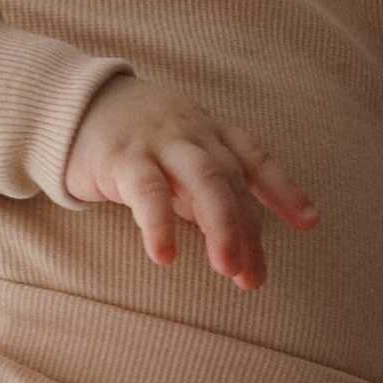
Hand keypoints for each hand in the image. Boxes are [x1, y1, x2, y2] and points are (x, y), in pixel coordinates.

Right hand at [64, 74, 317, 289]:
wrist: (73, 105)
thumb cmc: (138, 142)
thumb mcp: (181, 162)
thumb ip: (210, 196)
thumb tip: (245, 244)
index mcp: (212, 134)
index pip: (256, 160)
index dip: (284, 189)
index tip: (309, 222)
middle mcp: (193, 134)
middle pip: (232, 179)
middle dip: (247, 228)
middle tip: (251, 277)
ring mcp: (159, 141)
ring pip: (202, 178)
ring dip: (220, 225)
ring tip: (226, 268)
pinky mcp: (121, 155)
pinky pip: (146, 189)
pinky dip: (158, 223)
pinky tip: (164, 256)